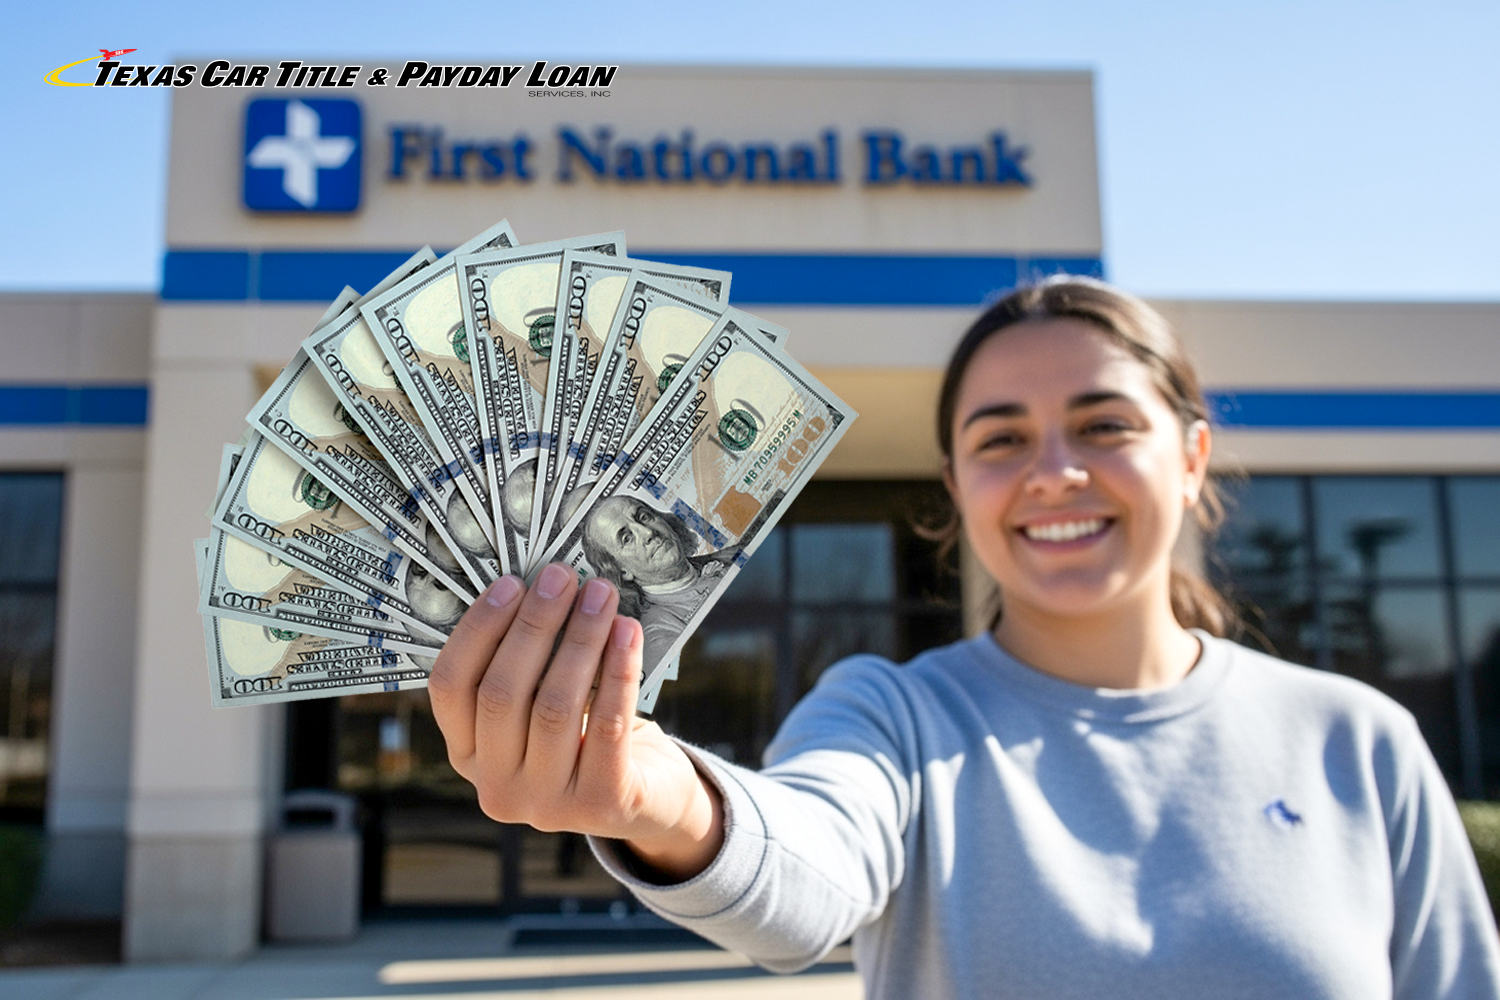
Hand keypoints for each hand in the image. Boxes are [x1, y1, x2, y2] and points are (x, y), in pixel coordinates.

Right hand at [428, 563, 723, 880]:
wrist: (647, 799)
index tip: (511, 582)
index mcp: (467, 754)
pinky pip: (607, 725)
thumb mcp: (541, 705)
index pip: (450, 687)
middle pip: (502, 693)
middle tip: (561, 576)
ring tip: (601, 594)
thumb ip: (528, 662)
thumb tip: (538, 584)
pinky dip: (618, 670)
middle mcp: (495, 786)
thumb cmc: (587, 734)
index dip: (477, 630)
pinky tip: (627, 631)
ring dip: (580, 639)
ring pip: (555, 706)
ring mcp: (546, 804)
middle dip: (534, 624)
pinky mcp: (600, 804)